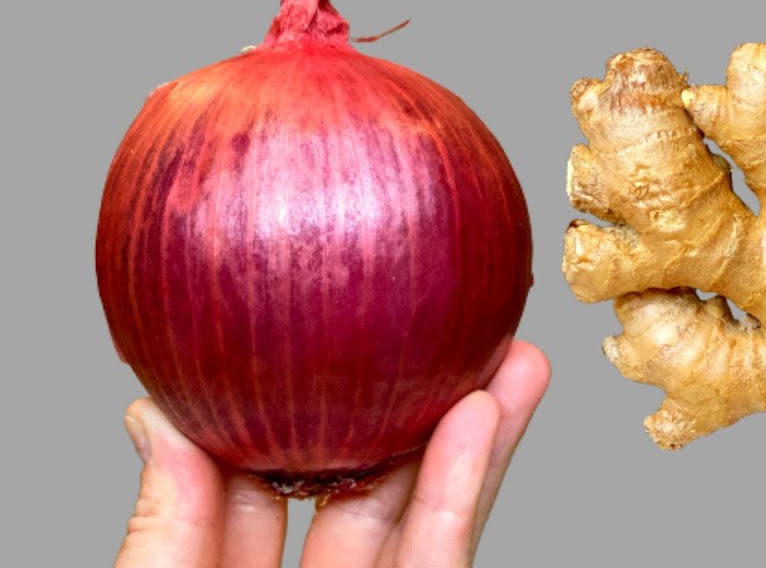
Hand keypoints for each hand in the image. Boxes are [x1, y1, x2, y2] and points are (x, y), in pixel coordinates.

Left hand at [115, 340, 550, 567]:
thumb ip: (164, 528)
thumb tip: (154, 415)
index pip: (265, 477)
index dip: (298, 398)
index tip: (324, 325)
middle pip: (369, 484)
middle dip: (415, 400)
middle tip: (451, 320)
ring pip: (426, 513)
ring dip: (477, 429)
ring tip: (512, 352)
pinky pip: (440, 558)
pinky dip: (465, 489)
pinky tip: (485, 417)